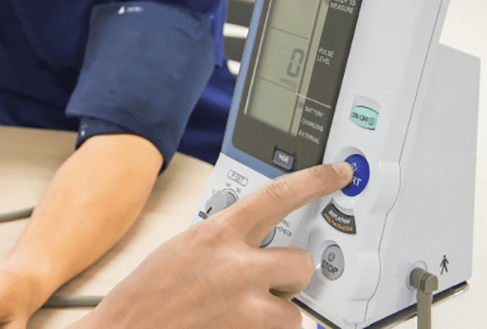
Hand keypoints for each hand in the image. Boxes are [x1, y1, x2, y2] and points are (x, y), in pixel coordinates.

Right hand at [72, 162, 353, 328]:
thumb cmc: (148, 295)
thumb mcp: (184, 248)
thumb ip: (225, 240)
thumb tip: (257, 239)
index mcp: (217, 235)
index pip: (278, 195)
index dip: (314, 181)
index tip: (338, 174)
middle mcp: (236, 269)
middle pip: (300, 262)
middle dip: (291, 275)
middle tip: (267, 283)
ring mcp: (245, 310)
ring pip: (292, 311)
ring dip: (273, 314)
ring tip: (239, 316)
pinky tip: (232, 328)